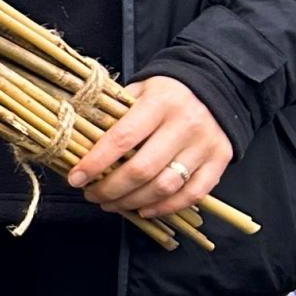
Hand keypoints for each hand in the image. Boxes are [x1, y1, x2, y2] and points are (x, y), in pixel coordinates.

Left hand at [67, 74, 232, 221]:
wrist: (214, 85)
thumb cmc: (166, 93)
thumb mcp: (138, 91)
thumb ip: (114, 115)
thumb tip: (81, 146)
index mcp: (160, 103)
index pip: (122, 139)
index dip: (95, 163)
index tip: (76, 179)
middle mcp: (185, 124)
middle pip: (142, 169)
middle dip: (110, 189)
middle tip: (92, 195)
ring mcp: (205, 144)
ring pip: (165, 186)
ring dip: (133, 202)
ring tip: (113, 204)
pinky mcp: (220, 160)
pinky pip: (192, 194)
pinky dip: (165, 208)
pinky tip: (144, 210)